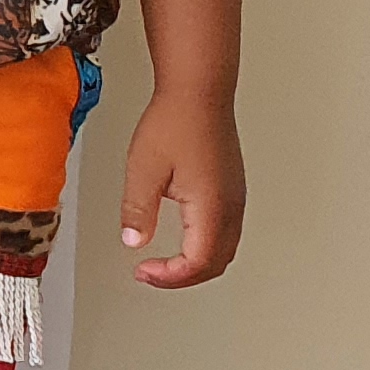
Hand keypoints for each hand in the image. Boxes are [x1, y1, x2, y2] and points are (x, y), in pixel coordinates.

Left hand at [116, 91, 243, 288]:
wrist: (199, 92)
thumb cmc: (174, 122)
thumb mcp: (144, 169)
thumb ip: (138, 210)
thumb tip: (134, 241)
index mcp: (212, 207)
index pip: (198, 262)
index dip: (169, 276)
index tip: (143, 272)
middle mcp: (231, 207)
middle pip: (216, 263)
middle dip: (183, 277)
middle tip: (151, 274)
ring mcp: (235, 198)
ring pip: (225, 250)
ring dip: (196, 263)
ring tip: (165, 264)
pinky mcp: (232, 189)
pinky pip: (226, 231)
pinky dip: (205, 247)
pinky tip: (184, 239)